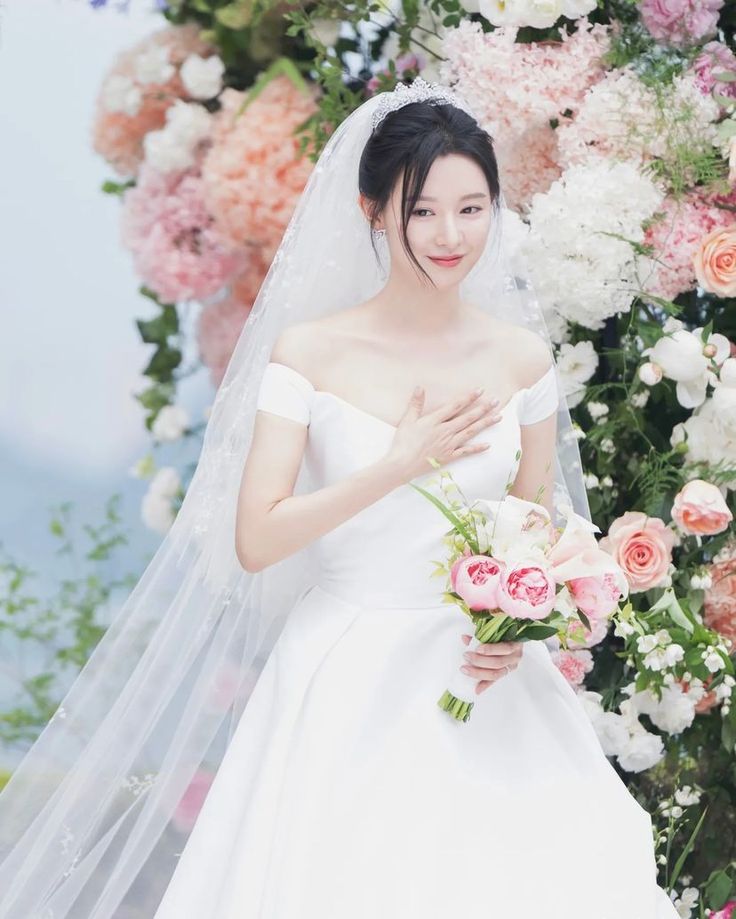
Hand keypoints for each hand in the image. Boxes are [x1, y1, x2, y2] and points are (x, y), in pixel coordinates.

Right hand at [386, 386, 503, 481]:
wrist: (402, 464)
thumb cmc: (403, 442)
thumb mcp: (407, 420)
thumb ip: (415, 403)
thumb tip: (420, 387)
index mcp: (435, 421)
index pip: (455, 406)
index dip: (468, 397)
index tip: (480, 390)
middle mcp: (445, 431)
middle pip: (468, 418)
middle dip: (483, 408)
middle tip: (496, 401)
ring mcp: (449, 444)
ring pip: (470, 432)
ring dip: (485, 424)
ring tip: (498, 417)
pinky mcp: (448, 456)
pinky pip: (466, 452)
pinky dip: (477, 448)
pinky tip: (488, 445)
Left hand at [459, 635, 523, 693]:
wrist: (512, 640)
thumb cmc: (503, 635)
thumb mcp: (494, 632)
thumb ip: (481, 635)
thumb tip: (465, 638)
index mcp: (515, 644)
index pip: (504, 648)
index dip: (490, 650)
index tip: (477, 649)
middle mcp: (515, 657)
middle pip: (498, 662)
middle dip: (480, 660)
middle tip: (466, 656)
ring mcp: (510, 667)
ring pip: (495, 674)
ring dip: (478, 673)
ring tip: (465, 669)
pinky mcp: (504, 674)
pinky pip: (494, 681)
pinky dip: (484, 686)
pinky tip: (476, 689)